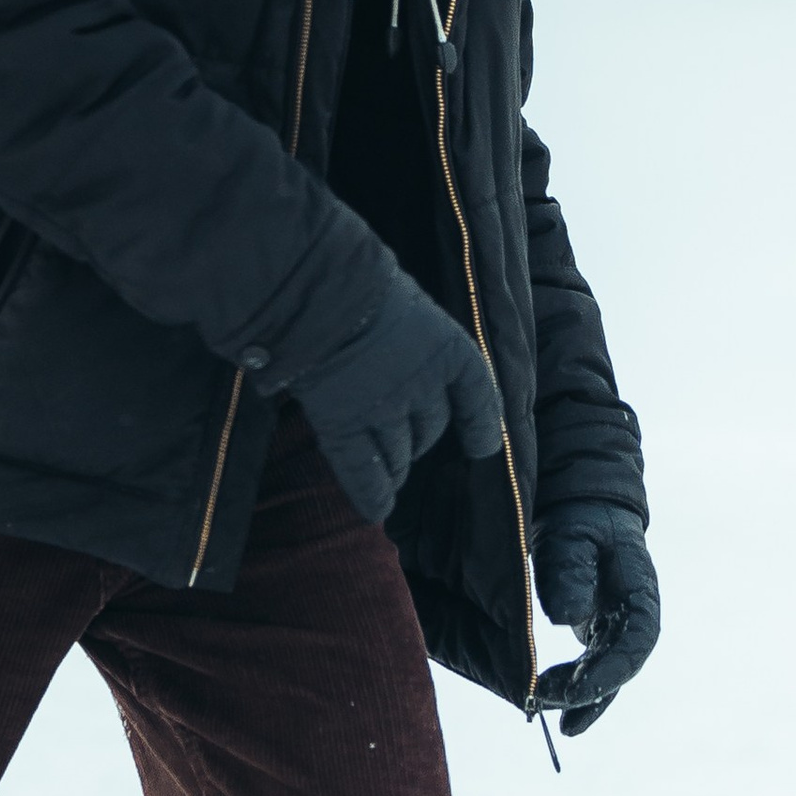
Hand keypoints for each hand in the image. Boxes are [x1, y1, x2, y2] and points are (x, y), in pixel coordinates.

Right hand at [271, 273, 502, 526]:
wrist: (314, 291)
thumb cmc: (360, 285)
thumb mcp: (406, 303)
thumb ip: (416, 341)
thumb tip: (418, 366)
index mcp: (448, 350)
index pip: (477, 396)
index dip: (480, 424)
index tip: (481, 446)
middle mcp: (423, 385)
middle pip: (431, 428)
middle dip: (420, 437)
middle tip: (405, 438)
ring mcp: (382, 410)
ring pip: (398, 453)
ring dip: (395, 465)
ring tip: (389, 470)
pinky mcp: (343, 427)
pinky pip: (364, 473)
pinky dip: (371, 494)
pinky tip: (374, 510)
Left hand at [531, 501, 659, 733]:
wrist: (583, 509)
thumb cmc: (579, 519)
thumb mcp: (571, 536)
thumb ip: (570, 572)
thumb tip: (566, 618)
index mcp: (640, 593)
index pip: (636, 642)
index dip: (610, 672)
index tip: (578, 691)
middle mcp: (634, 617)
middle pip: (620, 666)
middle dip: (586, 692)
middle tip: (543, 701)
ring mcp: (617, 627)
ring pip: (606, 674)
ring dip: (576, 697)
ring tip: (537, 706)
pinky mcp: (597, 631)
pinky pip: (590, 668)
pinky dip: (571, 688)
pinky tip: (545, 701)